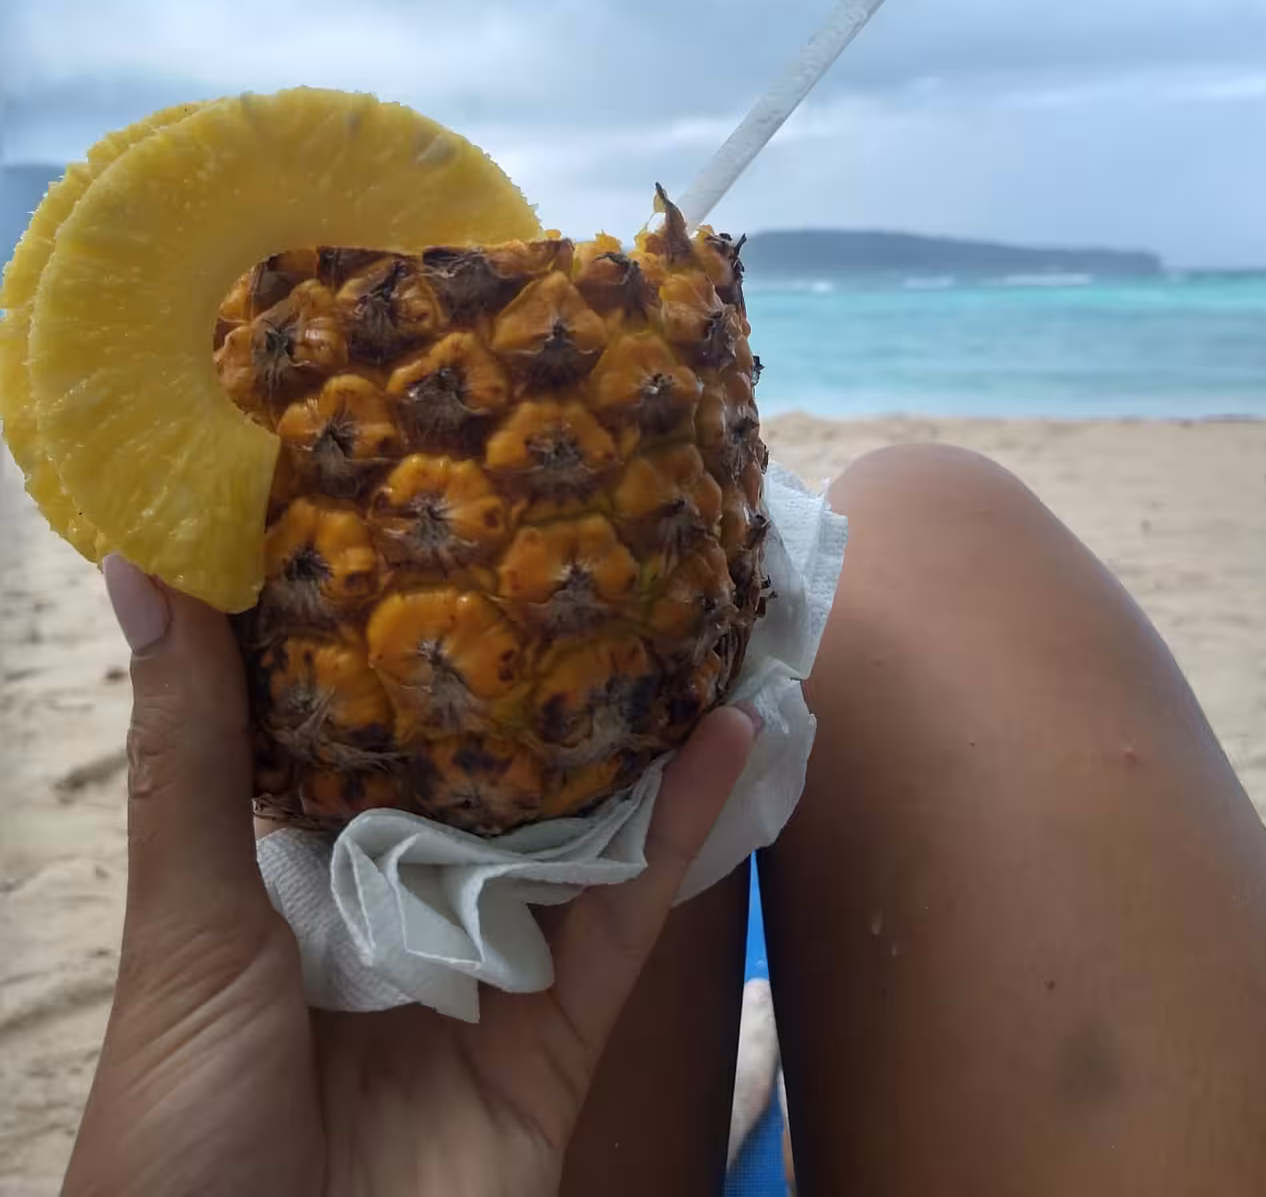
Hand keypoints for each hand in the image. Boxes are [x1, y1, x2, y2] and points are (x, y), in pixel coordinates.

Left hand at [65, 557, 757, 1196]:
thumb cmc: (178, 1134)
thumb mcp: (183, 925)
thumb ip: (193, 754)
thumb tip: (149, 567)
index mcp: (295, 882)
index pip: (359, 732)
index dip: (398, 635)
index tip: (442, 521)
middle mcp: (398, 917)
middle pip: (484, 780)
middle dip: (537, 682)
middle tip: (591, 549)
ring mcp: (486, 978)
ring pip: (573, 838)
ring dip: (635, 737)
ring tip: (690, 613)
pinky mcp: (558, 1045)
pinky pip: (624, 925)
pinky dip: (679, 833)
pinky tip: (726, 738)